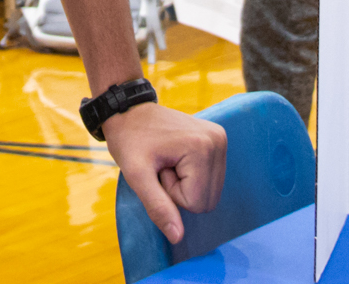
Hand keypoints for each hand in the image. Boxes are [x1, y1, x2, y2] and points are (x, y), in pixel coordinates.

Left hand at [102, 101, 227, 244]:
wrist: (130, 111)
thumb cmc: (129, 140)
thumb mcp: (136, 175)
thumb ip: (158, 207)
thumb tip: (178, 237)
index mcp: (202, 147)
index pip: (197, 203)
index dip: (171, 194)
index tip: (157, 170)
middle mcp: (218, 140)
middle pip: (208, 200)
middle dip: (180, 192)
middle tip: (161, 166)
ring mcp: (220, 139)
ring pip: (210, 192)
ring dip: (186, 185)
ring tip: (167, 161)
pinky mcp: (218, 140)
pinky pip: (211, 179)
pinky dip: (192, 176)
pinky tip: (175, 158)